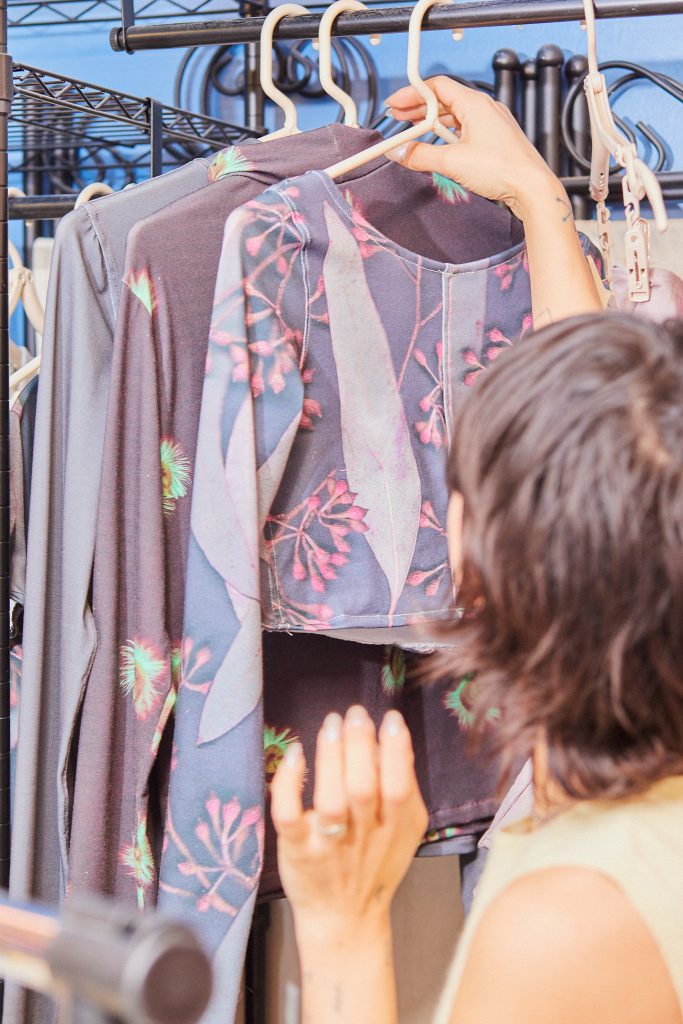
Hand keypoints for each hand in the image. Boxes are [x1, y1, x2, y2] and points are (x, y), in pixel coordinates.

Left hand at [271, 706, 428, 942]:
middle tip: (354, 714)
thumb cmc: (375, 862)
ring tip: (331, 724)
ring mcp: (327, 845)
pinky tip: (295, 754)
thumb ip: (405, 787)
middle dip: (360, 746)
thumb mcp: (405, 830)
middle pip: (362, 790)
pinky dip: (289, 784)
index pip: (397, 787)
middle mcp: (362, 837)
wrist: (344, 918)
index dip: (396, 752)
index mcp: (394, 829)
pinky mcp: (297, 849)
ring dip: (331, 758)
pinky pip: (289, 816)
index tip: (389, 719)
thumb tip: (398, 738)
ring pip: (329, 801)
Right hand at [386, 76, 559, 219]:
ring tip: (415, 133)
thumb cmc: (503, 169)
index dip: (412, 93)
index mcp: (474, 103)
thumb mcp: (452, 162)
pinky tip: (440, 146)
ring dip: (433, 124)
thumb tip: (400, 152)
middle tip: (398, 118)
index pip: (436, 86)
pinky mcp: (495, 140)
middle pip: (444, 100)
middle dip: (419, 109)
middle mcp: (484, 109)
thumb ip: (420, 156)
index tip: (395, 103)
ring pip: (455, 116)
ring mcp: (491, 124)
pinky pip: (466, 130)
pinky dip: (448, 135)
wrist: (532, 187)